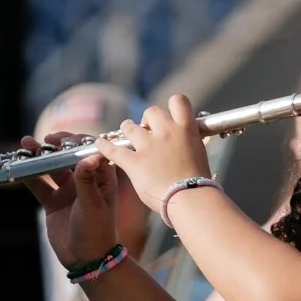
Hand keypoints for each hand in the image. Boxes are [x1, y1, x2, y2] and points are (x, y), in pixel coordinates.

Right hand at [21, 134, 120, 267]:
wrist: (86, 259)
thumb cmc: (97, 232)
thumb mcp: (92, 205)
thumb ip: (87, 181)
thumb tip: (88, 156)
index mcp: (102, 178)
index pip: (90, 151)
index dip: (76, 142)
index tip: (63, 140)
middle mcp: (85, 181)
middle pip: (68, 157)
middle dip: (55, 146)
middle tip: (43, 140)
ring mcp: (68, 191)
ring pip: (51, 168)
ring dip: (39, 157)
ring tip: (26, 145)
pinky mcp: (53, 202)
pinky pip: (39, 184)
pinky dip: (29, 175)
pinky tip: (19, 166)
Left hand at [98, 95, 211, 215]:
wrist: (191, 199)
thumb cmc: (199, 184)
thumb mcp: (200, 155)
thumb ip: (189, 144)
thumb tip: (185, 143)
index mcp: (186, 129)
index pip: (178, 101)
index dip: (172, 106)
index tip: (169, 116)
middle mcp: (166, 132)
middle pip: (152, 111)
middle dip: (148, 119)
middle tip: (147, 129)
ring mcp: (148, 146)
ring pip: (130, 126)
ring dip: (127, 128)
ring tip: (126, 132)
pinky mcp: (133, 162)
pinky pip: (113, 149)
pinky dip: (104, 146)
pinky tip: (100, 145)